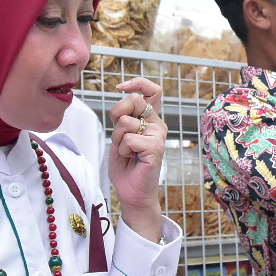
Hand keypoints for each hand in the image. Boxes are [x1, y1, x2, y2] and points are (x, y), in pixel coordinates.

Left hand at [108, 78, 166, 240]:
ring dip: (117, 139)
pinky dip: (122, 150)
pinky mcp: (155, 148)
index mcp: (150, 119)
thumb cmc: (126, 165)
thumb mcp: (119, 135)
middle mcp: (157, 124)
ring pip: (125, 122)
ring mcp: (158, 135)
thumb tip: (126, 96)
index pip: (152, 90)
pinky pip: (128, 139)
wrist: (131, 193)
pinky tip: (131, 158)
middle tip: (119, 134)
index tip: (121, 87)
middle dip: (117, 114)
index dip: (137, 83)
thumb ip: (123, 117)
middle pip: (134, 99)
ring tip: (127, 152)